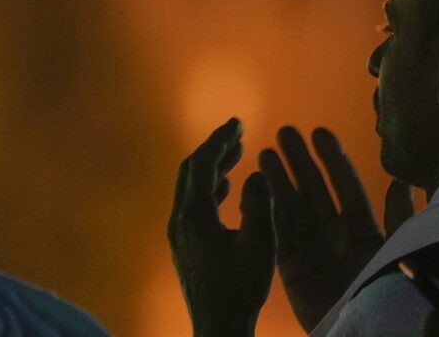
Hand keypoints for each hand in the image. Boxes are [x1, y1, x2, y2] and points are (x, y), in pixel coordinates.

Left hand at [168, 118, 275, 336]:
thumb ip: (259, 205)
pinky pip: (192, 204)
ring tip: (236, 152)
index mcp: (194, 215)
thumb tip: (255, 174)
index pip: (203, 164)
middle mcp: (179, 221)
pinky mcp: (184, 246)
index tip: (238, 122)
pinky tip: (226, 187)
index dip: (221, 139)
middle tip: (237, 131)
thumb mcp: (259, 245)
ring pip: (191, 187)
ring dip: (212, 167)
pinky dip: (209, 187)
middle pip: (191, 170)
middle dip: (214, 148)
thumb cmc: (240, 290)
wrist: (217, 328)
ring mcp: (178, 234)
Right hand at [259, 127, 414, 332]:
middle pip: (314, 189)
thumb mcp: (398, 254)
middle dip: (299, 160)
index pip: (345, 185)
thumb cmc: (387, 294)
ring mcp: (311, 248)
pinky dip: (265, 210)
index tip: (319, 132)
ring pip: (291, 205)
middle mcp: (334, 233)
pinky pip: (276, 232)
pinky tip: (256, 187)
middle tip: (285, 132)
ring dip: (278, 178)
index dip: (332, 159)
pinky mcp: (290, 265)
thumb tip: (401, 182)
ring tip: (265, 152)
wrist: (366, 332)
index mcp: (362, 228)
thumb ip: (398, 219)